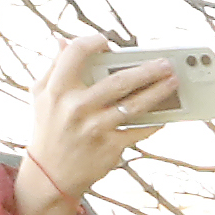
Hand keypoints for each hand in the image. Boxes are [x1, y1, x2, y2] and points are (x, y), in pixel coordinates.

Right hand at [19, 37, 180, 214]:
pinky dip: (154, 122)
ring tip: (173, 81)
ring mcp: (95, 128)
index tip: (107, 41)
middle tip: (166, 62)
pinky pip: (138, 131)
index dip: (93, 42)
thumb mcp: (41, 95)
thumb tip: (63, 41)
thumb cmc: (48, 127)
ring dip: (158, 92)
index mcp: (57, 90)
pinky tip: (166, 113)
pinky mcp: (110, 147)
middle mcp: (76, 107)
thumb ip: (53, 67)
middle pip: (117, 81)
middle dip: (146, 69)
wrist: (50, 174)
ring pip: (134, 105)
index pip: (76, 54)